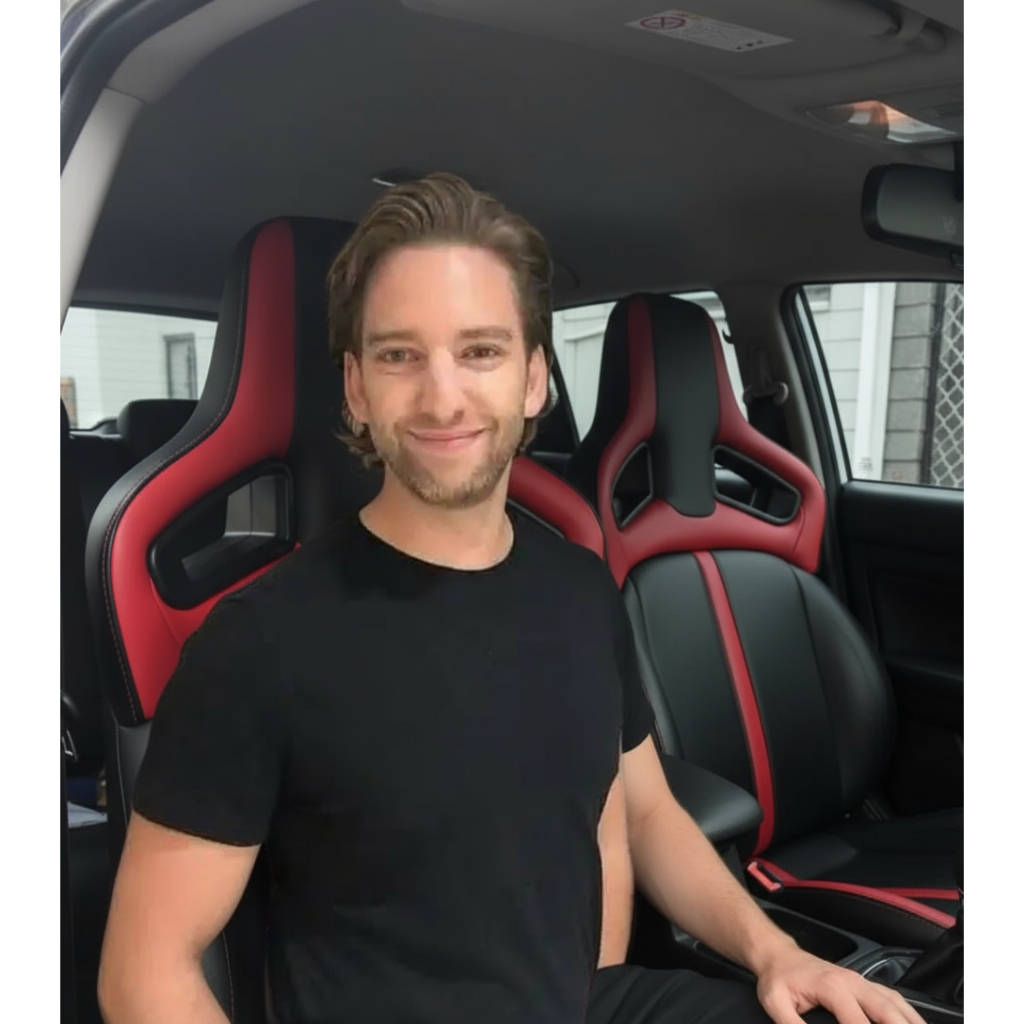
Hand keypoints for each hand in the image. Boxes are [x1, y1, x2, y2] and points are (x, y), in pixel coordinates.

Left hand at [755, 943, 926, 1023]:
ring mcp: (862, 981)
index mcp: (832, 986)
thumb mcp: (776, 1003)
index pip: (859, 1023)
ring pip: (896, 1004)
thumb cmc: (778, 979)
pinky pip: (894, 999)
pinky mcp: (865, 984)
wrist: (778, 955)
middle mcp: (853, 982)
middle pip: (887, 1011)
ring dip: (912, 1023)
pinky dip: (909, 1015)